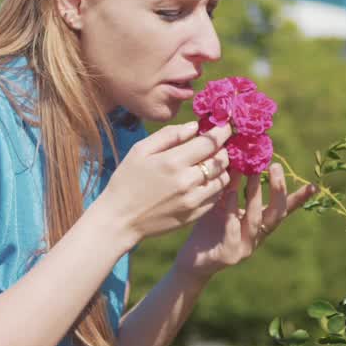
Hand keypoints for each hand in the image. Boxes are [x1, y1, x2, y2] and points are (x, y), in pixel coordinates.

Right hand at [98, 120, 234, 242]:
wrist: (120, 219)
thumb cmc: (126, 180)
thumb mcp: (140, 151)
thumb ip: (168, 135)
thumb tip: (195, 126)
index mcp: (173, 161)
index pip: (210, 142)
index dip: (222, 131)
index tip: (226, 125)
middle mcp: (188, 181)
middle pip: (221, 159)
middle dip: (223, 148)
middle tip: (216, 144)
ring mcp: (193, 200)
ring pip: (223, 178)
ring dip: (221, 167)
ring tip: (211, 162)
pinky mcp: (195, 214)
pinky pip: (217, 196)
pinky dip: (216, 185)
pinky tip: (205, 180)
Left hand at [174, 161, 315, 282]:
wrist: (193, 260)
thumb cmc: (209, 227)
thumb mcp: (224, 203)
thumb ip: (234, 186)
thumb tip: (240, 156)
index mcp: (261, 224)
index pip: (284, 209)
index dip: (299, 199)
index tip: (314, 185)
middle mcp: (258, 236)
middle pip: (277, 213)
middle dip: (278, 190)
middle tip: (275, 167)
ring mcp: (246, 246)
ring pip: (256, 220)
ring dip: (255, 196)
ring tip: (252, 174)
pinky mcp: (230, 255)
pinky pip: (233, 231)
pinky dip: (233, 212)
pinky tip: (230, 195)